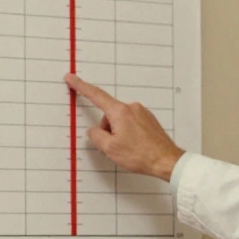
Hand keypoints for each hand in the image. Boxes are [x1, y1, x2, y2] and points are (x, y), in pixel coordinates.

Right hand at [65, 73, 184, 180]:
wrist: (166, 160)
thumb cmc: (141, 155)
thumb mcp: (110, 148)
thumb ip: (96, 136)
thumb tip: (93, 131)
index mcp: (120, 112)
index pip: (96, 95)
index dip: (81, 86)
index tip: (71, 78)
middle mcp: (132, 108)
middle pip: (108, 115)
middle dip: (107, 130)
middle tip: (116, 147)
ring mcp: (142, 113)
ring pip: (120, 121)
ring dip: (118, 134)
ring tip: (129, 149)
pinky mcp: (148, 120)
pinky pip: (131, 124)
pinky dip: (129, 134)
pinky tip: (135, 146)